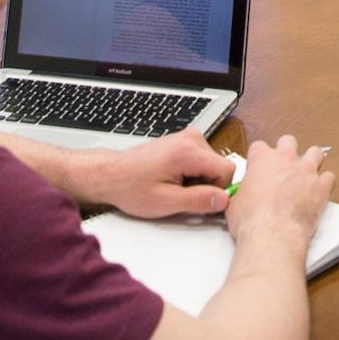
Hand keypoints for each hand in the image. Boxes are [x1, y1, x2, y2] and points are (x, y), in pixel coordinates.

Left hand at [84, 129, 235, 219]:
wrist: (111, 175)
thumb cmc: (131, 188)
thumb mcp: (165, 202)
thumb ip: (198, 200)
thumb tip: (225, 200)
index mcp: (188, 151)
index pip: (227, 170)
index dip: (218, 191)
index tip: (200, 202)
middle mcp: (191, 138)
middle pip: (220, 167)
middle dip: (206, 186)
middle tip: (180, 195)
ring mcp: (188, 137)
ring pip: (212, 165)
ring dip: (198, 181)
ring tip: (174, 186)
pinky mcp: (184, 141)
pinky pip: (203, 161)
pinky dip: (192, 174)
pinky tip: (173, 179)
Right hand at [226, 135, 331, 248]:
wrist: (272, 234)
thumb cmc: (252, 220)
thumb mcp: (235, 202)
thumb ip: (242, 192)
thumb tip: (241, 197)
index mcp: (262, 159)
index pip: (259, 147)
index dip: (259, 158)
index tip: (259, 168)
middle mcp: (286, 159)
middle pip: (289, 141)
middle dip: (287, 152)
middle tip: (283, 167)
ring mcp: (306, 171)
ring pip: (315, 153)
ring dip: (311, 161)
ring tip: (305, 175)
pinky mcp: (321, 186)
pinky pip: (329, 177)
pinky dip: (325, 183)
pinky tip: (319, 191)